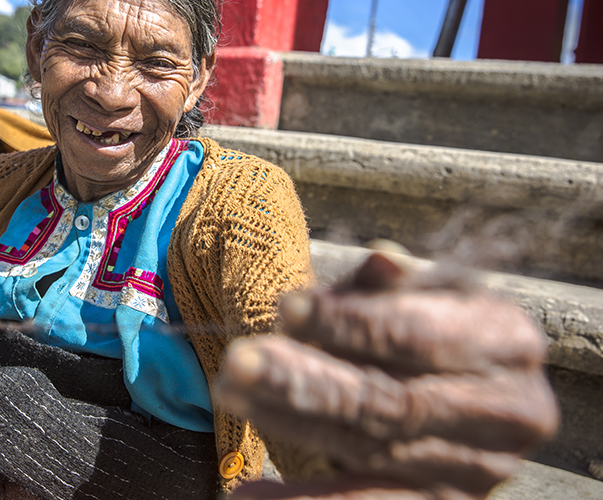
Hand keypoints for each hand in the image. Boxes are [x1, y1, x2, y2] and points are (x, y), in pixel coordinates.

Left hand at [215, 253, 558, 499]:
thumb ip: (392, 286)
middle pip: (391, 401)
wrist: (476, 392)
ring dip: (292, 424)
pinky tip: (247, 492)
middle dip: (307, 380)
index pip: (417, 335)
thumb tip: (381, 262)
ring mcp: (477, 470)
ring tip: (232, 396)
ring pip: (371, 450)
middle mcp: (506, 413)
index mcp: (506, 341)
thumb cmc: (435, 322)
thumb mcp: (422, 292)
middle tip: (239, 361)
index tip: (284, 307)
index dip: (349, 323)